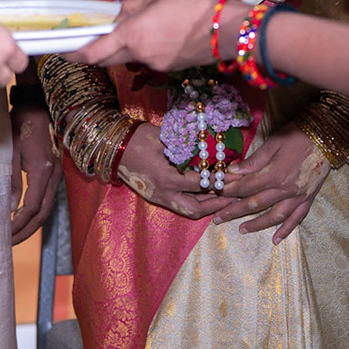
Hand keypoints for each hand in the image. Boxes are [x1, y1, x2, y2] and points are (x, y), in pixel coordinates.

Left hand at [10, 102, 60, 243]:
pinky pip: (47, 199)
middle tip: (9, 243)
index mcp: (43, 171)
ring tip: (15, 236)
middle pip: (44, 213)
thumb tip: (10, 209)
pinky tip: (23, 218)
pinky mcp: (53, 172)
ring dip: (32, 224)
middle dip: (27, 231)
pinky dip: (36, 213)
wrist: (35, 107)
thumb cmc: (19, 126)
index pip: (33, 207)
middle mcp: (54, 176)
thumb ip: (11, 181)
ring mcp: (56, 174)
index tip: (6, 234)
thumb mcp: (10, 152)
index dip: (20, 224)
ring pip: (48, 208)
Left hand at [70, 0, 225, 71]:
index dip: (74, 53)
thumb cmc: (195, 6)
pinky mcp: (167, 68)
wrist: (228, 29)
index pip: (93, 52)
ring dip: (121, 46)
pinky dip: (142, 48)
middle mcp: (140, 54)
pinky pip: (145, 59)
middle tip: (86, 38)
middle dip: (94, 49)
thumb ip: (131, 8)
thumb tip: (117, 15)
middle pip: (106, 58)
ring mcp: (154, 64)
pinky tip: (157, 33)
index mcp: (133, 34)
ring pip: (127, 57)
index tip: (61, 49)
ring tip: (133, 27)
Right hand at [116, 122, 231, 219]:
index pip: (201, 183)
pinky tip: (204, 195)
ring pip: (187, 210)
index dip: (221, 181)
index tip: (236, 177)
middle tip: (234, 197)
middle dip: (216, 205)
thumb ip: (188, 147)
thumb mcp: (165, 138)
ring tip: (223, 199)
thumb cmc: (138, 137)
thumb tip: (212, 149)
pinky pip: (179, 205)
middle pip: (196, 208)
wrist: (113, 146)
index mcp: (167, 178)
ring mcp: (158, 198)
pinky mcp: (154, 197)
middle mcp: (163, 193)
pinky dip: (194, 202)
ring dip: (206, 207)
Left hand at [213, 127, 329, 242]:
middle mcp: (285, 189)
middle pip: (255, 204)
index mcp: (274, 174)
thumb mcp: (274, 142)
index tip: (216, 193)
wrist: (328, 136)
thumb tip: (232, 171)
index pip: (246, 187)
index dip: (229, 190)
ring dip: (257, 224)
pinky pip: (297, 218)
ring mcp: (298, 196)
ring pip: (274, 216)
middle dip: (234, 211)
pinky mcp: (309, 198)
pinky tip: (276, 239)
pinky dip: (286, 230)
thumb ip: (254, 160)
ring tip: (242, 230)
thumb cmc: (299, 134)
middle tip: (218, 218)